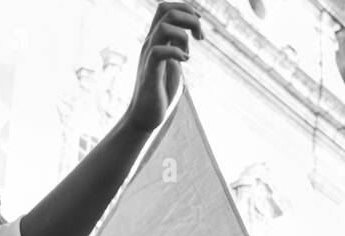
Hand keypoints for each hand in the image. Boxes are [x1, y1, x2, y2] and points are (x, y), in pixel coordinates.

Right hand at [124, 3, 203, 133]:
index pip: (165, 7)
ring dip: (183, 36)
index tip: (198, 22)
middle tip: (200, 38)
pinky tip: (184, 62)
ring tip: (188, 54)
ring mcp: (148, 56)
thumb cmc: (160, 90)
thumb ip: (176, 46)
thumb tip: (186, 35)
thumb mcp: (172, 62)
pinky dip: (176, 53)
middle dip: (190, 18)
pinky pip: (159, 51)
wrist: (145, 115)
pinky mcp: (150, 72)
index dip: (185, 8)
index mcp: (155, 39)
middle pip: (165, 9)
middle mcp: (150, 42)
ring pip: (164, 27)